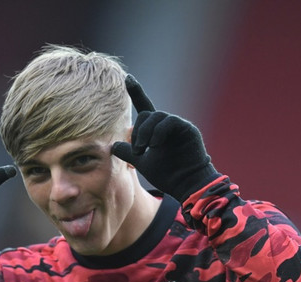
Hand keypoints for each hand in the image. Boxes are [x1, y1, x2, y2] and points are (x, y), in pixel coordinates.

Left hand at [111, 75, 218, 202]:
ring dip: (146, 133)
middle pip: (146, 115)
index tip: (127, 78)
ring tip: (144, 150)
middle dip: (138, 132)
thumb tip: (113, 146)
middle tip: (138, 151)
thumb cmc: (168, 174)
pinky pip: (169, 122)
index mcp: (156, 131)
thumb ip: (129, 152)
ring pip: (156, 117)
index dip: (136, 92)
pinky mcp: (187, 129)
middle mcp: (167, 126)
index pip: (145, 107)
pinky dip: (159, 132)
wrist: (185, 185)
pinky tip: (155, 145)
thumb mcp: (142, 162)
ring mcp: (178, 126)